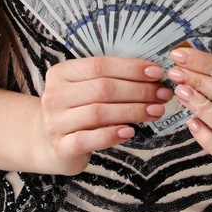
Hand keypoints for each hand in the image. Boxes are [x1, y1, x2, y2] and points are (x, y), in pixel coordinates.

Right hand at [35, 56, 174, 175]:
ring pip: (99, 112)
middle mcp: (55, 95)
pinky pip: (89, 139)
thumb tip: (151, 74)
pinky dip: (112, 134)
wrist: (49, 143)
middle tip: (162, 94)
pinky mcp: (61, 146)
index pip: (100, 65)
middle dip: (138, 90)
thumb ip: (110, 79)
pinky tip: (130, 131)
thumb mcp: (86, 89)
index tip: (156, 72)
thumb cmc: (76, 111)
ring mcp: (55, 122)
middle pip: (103, 88)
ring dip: (133, 111)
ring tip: (155, 111)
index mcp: (61, 73)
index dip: (131, 68)